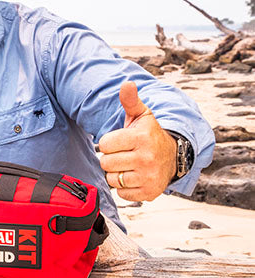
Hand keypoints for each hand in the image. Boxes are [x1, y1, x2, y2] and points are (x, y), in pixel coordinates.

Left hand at [98, 81, 176, 200]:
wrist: (173, 156)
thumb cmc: (150, 135)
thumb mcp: (142, 116)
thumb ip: (130, 100)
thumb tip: (127, 84)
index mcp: (141, 138)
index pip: (105, 144)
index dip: (109, 142)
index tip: (121, 141)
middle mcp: (147, 158)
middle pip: (106, 163)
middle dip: (111, 158)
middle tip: (124, 154)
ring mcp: (149, 177)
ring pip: (112, 179)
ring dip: (116, 173)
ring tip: (129, 165)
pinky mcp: (149, 193)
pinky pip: (121, 193)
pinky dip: (124, 187)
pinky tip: (134, 177)